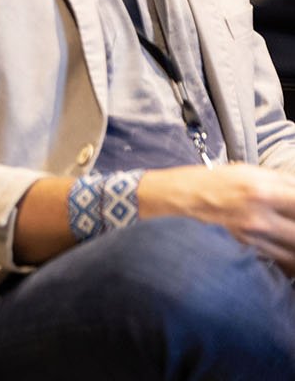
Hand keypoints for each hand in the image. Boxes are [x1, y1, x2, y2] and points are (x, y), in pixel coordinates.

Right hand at [141, 164, 294, 274]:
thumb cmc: (197, 184)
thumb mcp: (238, 171)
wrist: (159, 205)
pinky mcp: (240, 259)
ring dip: (294, 248)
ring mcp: (249, 242)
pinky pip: (278, 268)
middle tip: (290, 227)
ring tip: (287, 241)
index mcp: (259, 189)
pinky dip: (286, 264)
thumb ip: (276, 182)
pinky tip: (282, 256)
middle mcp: (258, 218)